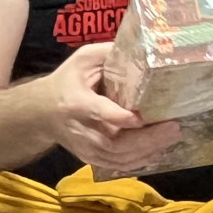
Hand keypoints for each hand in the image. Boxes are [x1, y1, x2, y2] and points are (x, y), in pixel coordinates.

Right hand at [43, 42, 182, 172]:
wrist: (40, 113)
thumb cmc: (67, 81)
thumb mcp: (82, 60)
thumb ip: (107, 53)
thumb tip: (141, 47)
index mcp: (76, 103)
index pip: (97, 112)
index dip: (118, 118)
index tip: (140, 118)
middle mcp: (80, 129)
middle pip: (112, 143)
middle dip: (145, 139)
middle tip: (173, 128)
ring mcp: (84, 148)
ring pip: (117, 157)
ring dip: (147, 151)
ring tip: (172, 137)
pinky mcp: (90, 158)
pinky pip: (116, 165)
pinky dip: (139, 161)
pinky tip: (159, 151)